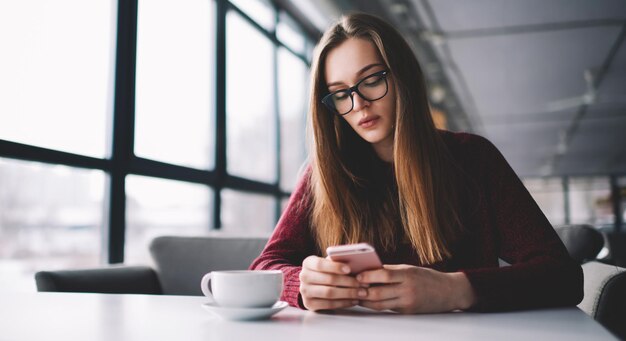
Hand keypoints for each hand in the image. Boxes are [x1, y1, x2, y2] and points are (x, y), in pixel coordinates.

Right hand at [299, 255, 367, 310]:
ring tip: (361, 293)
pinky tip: (354, 300)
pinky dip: (344, 303)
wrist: (313, 284)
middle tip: (362, 283)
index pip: (320, 264)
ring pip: (329, 293)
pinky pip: (329, 304)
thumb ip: (337, 261)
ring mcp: (305, 291)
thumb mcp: (329, 263)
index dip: (335, 267)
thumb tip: (354, 262)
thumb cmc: (326, 271)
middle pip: (328, 280)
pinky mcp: (309, 304)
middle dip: (348, 282)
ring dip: (348, 293)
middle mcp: (303, 276)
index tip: (349, 269)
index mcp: (308, 263)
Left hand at [356, 264, 475, 313]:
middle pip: (378, 292)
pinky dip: (377, 305)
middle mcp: (407, 289)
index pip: (383, 275)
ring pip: (380, 304)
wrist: (450, 292)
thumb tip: (370, 270)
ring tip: (357, 296)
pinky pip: (388, 308)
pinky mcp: (408, 312)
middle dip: (362, 291)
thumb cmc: (428, 277)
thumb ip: (391, 270)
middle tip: (352, 288)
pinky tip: (369, 301)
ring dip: (366, 301)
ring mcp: (407, 302)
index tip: (357, 275)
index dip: (367, 276)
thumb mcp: (410, 269)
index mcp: (408, 274)